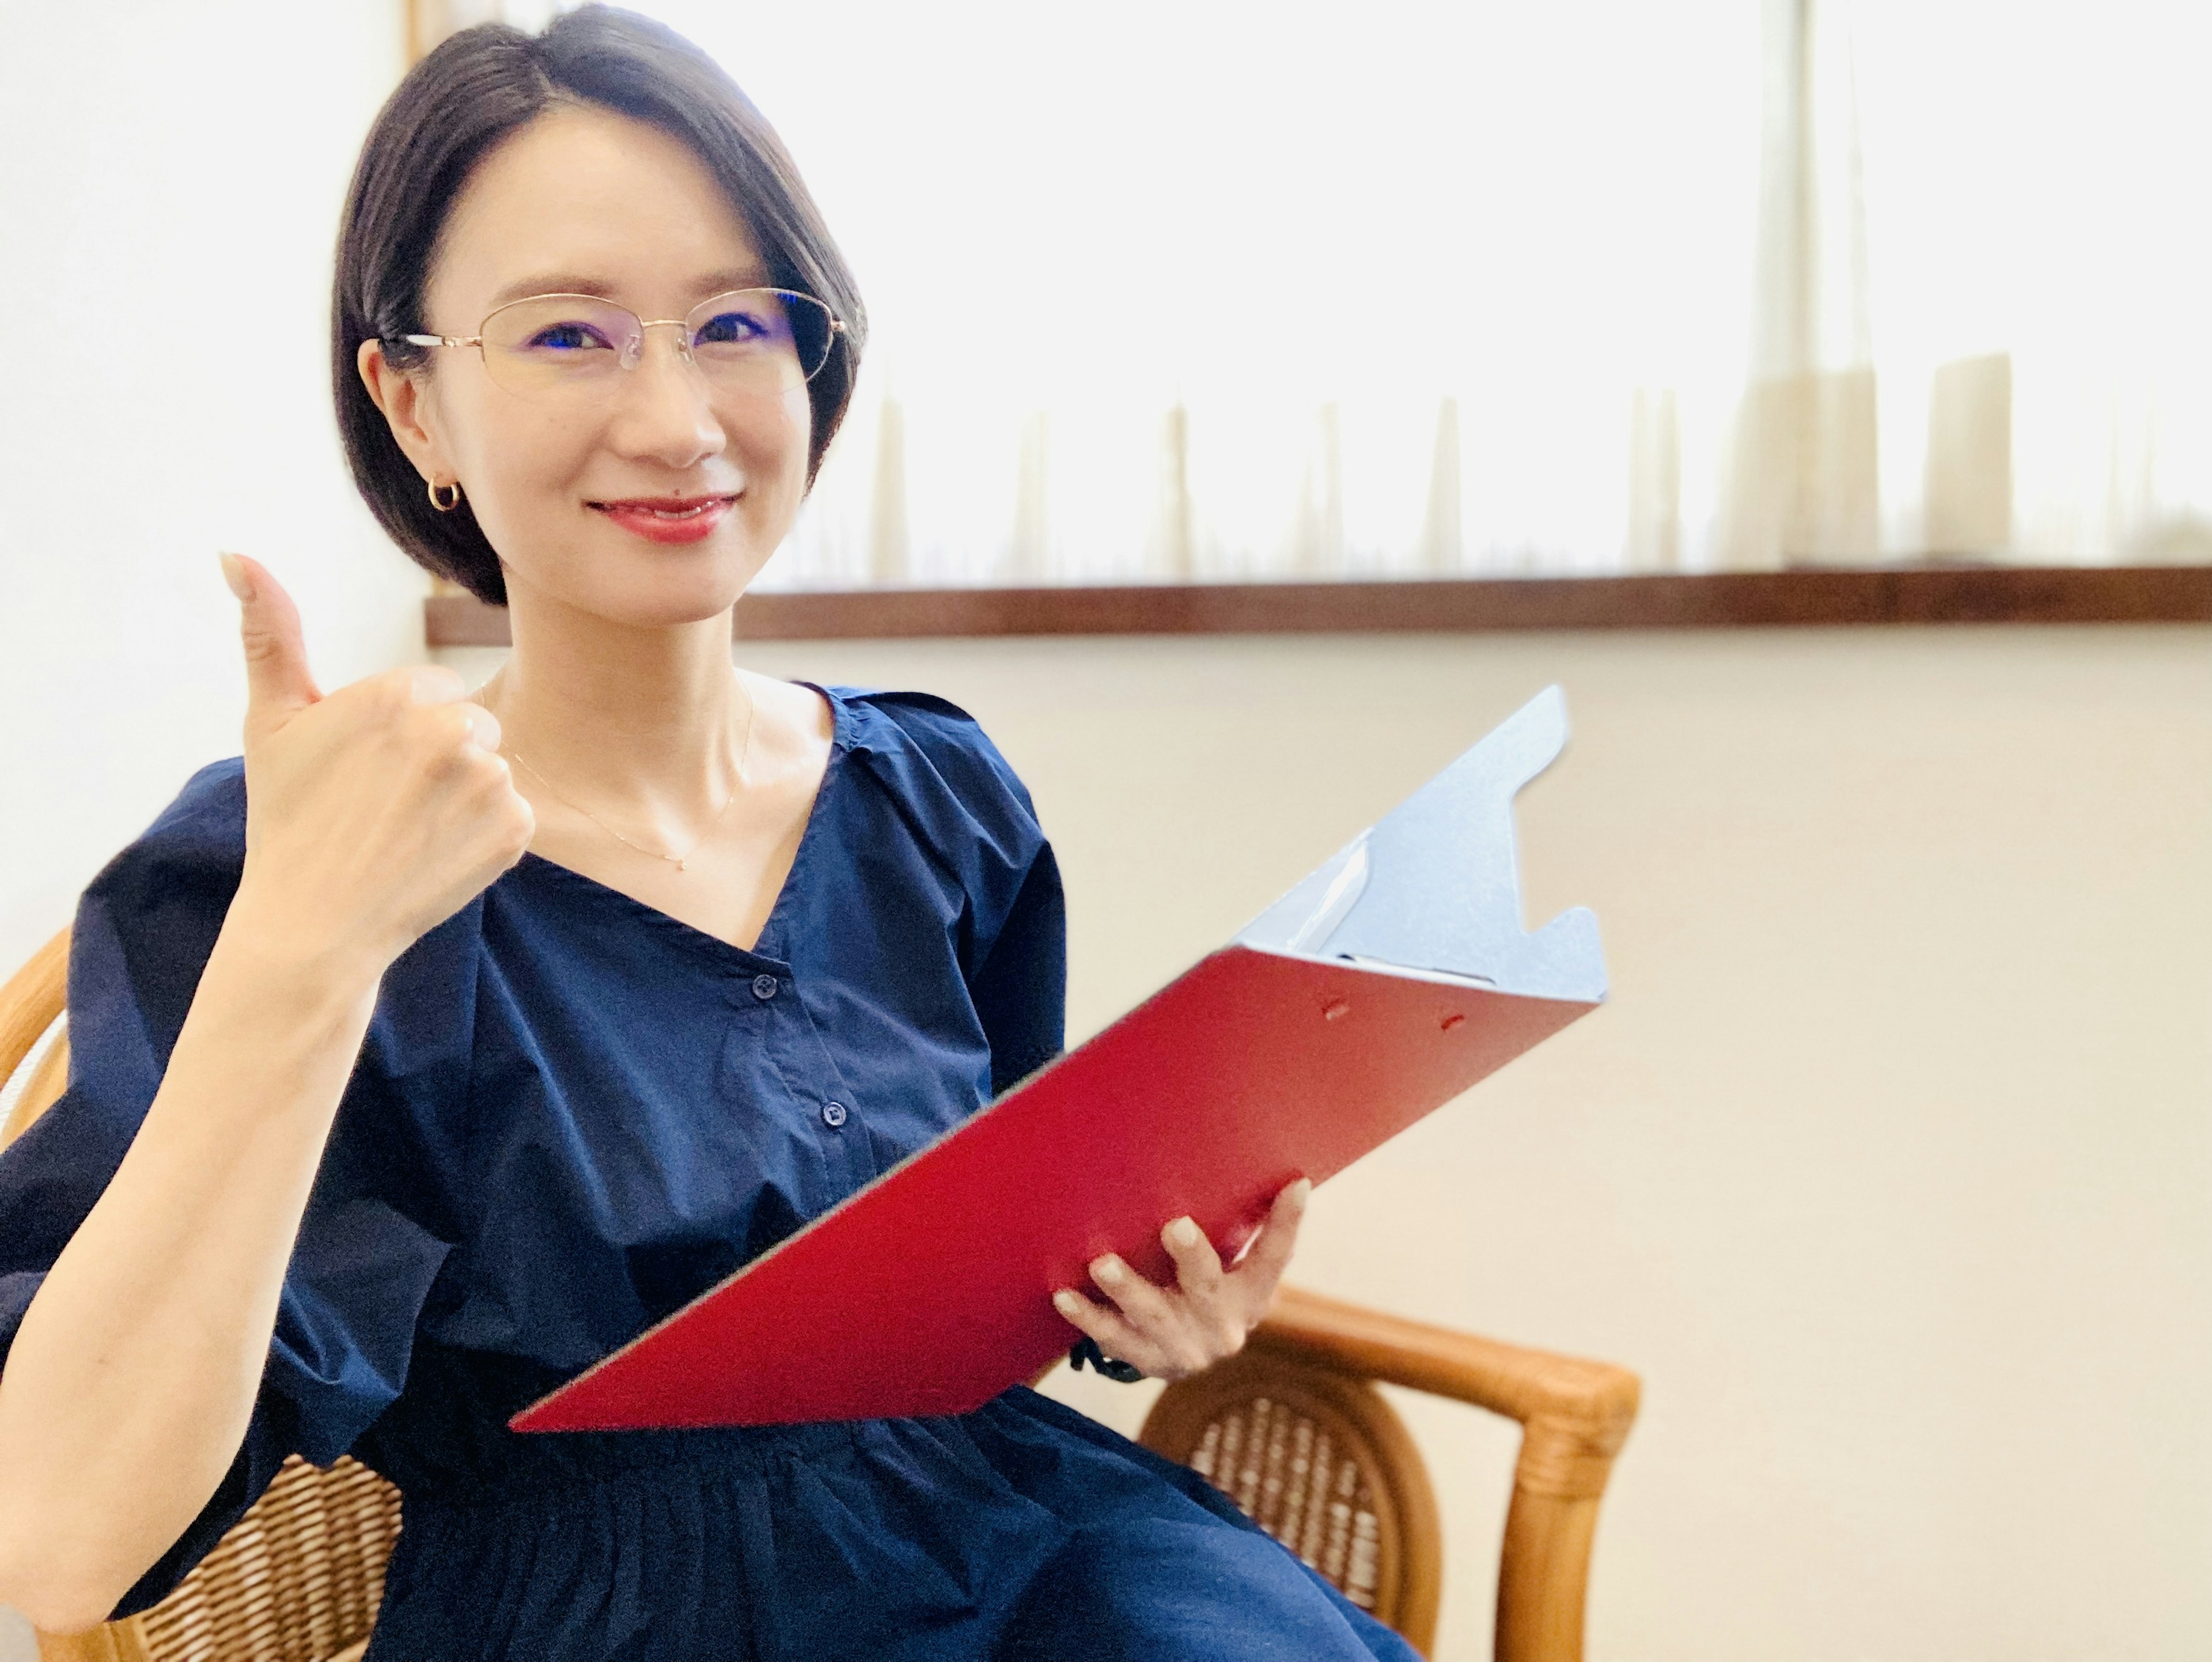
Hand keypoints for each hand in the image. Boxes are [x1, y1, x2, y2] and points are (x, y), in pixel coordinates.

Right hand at [220, 553, 534, 972]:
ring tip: (408, 831)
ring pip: (492, 768)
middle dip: (439, 756)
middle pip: (471, 724)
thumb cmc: (288, 820)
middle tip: (386, 804)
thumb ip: (269, 631)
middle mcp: (453, 731)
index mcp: (400, 693)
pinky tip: (438, 854)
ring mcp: (490, 782)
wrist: (313, 924)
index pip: (433, 689)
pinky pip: (516, 813)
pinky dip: (487, 834)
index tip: (365, 769)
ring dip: (463, 795)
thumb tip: (235, 554)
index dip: (401, 731)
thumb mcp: (272, 720)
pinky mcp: (516, 831)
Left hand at [1051, 1178, 1311, 1380]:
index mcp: (1251, 1295)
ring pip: (1152, 1315)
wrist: (1189, 1352)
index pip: (1275, 1257)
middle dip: (1191, 1257)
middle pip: (1207, 1286)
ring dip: (1126, 1289)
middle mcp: (1222, 1325)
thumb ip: (1243, 1225)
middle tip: (1176, 1225)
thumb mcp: (1236, 1266)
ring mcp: (1182, 1347)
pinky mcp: (1145, 1360)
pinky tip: (1065, 1296)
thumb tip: (1271, 1165)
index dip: (1288, 1222)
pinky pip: (1113, 1337)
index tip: (1296, 1184)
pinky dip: (1089, 1317)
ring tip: (1102, 1264)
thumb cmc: (1209, 1287)